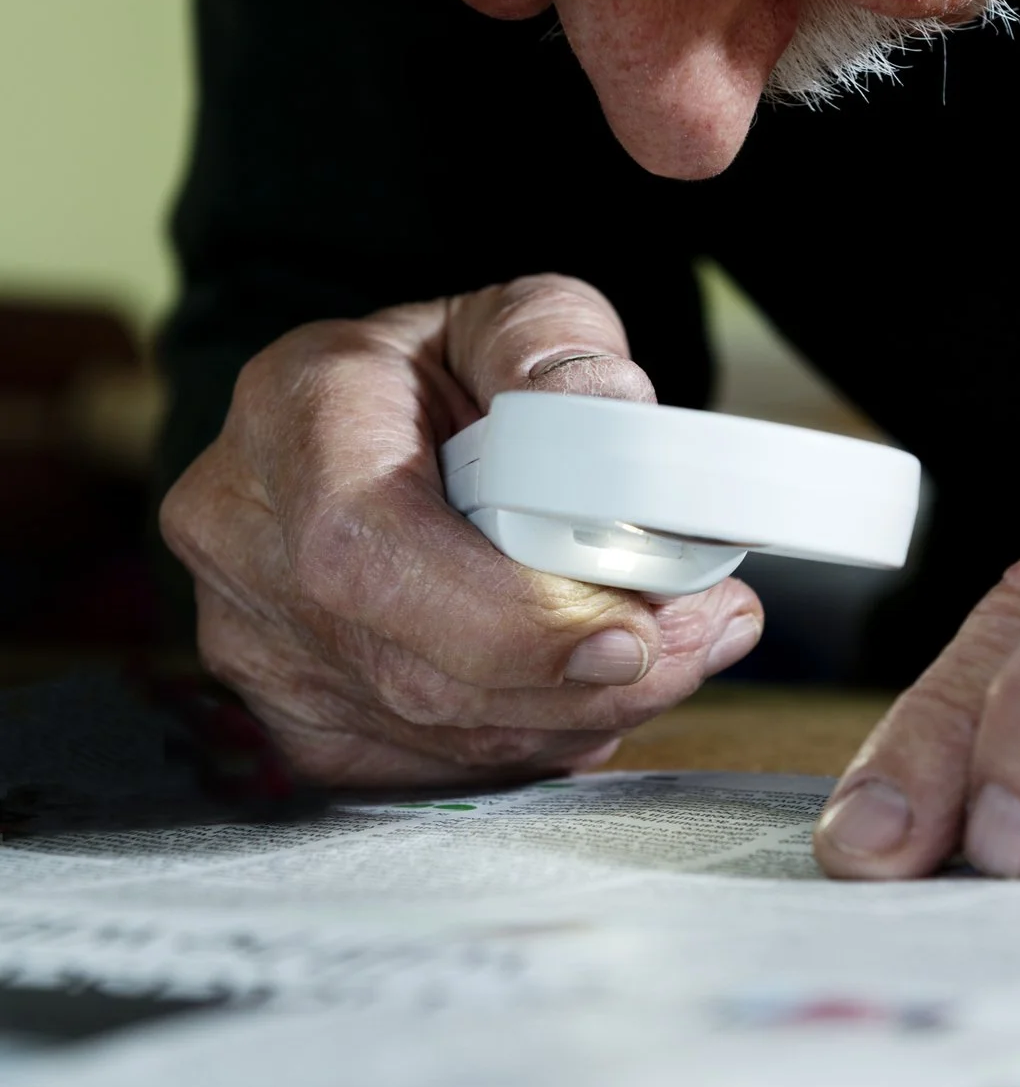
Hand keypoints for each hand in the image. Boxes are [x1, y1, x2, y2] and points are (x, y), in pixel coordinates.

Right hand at [161, 275, 761, 785]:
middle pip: (416, 670)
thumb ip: (559, 351)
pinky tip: (578, 684)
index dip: (507, 621)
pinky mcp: (294, 724)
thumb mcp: (510, 316)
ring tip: (671, 648)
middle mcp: (247, 537)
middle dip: (584, 678)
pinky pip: (434, 770)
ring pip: (439, 733)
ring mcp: (256, 644)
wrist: (364, 431)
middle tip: (705, 636)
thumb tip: (618, 425)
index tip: (631, 632)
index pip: (370, 552)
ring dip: (577, 711)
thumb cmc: (440, 375)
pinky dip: (532, 739)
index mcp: (294, 415)